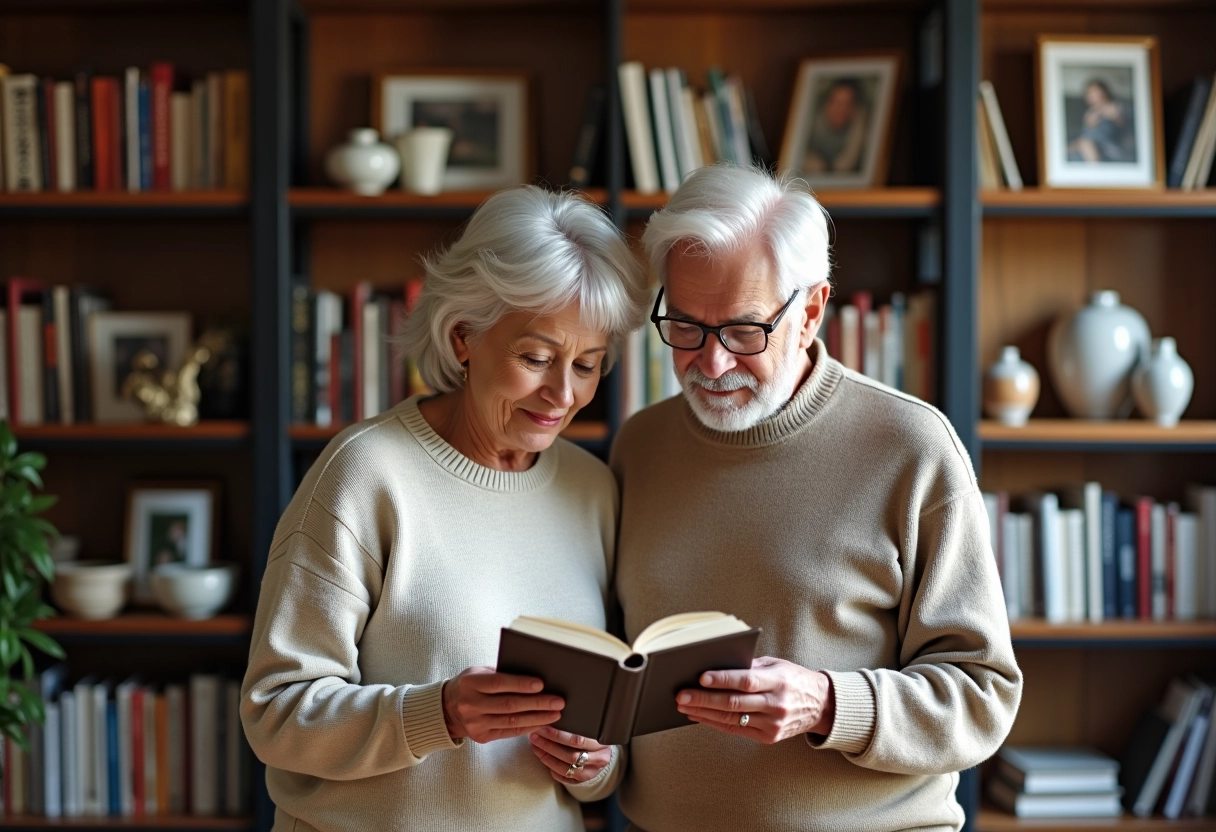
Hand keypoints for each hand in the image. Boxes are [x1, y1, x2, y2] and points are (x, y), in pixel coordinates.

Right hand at [441, 666, 562, 742]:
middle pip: (509, 704)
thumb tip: (535, 676)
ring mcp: (475, 723)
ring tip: (556, 713)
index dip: (521, 684)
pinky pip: (509, 732)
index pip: (499, 683)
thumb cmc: (471, 684)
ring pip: (512, 721)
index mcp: (470, 683)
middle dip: (537, 703)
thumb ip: (502, 673)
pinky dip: (528, 727)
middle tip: (558, 701)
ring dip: (537, 717)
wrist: (447, 708)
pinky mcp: (481, 737)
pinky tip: (543, 722)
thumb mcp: (479, 672)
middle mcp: (471, 704)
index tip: (542, 684)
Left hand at [529, 726, 612, 783]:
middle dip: (549, 746)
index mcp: (602, 744)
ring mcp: (591, 772)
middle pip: (570, 755)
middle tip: (535, 736)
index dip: (558, 735)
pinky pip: (565, 777)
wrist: (604, 753)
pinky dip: (552, 769)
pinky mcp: (583, 781)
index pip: (577, 741)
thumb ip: (579, 724)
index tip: (543, 728)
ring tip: (536, 746)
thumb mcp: (593, 728)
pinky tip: (543, 758)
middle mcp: (599, 760)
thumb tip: (553, 715)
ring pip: (566, 768)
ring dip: (547, 757)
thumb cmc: (595, 736)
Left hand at [675, 656, 834, 744]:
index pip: (746, 680)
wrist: (820, 705)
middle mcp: (775, 704)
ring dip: (704, 713)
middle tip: (681, 695)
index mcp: (778, 681)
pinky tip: (700, 716)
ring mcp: (772, 724)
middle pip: (734, 702)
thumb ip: (750, 666)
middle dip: (704, 699)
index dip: (722, 679)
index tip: (700, 677)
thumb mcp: (776, 665)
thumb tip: (717, 665)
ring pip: (732, 719)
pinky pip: (736, 730)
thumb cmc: (793, 679)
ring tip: (684, 706)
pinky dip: (715, 723)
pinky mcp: (769, 737)